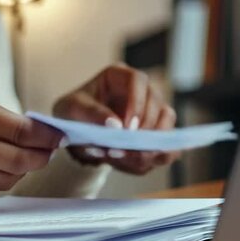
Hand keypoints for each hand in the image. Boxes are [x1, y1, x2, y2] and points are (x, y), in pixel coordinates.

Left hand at [53, 64, 179, 174]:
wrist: (76, 135)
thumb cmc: (73, 113)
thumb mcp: (71, 108)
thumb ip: (91, 113)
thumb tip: (115, 126)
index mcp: (119, 76)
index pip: (138, 81)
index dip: (137, 103)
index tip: (127, 128)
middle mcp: (141, 91)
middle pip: (156, 105)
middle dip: (142, 132)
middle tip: (122, 150)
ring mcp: (152, 112)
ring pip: (167, 126)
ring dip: (149, 146)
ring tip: (124, 159)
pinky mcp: (156, 134)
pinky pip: (168, 146)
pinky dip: (155, 158)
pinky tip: (134, 164)